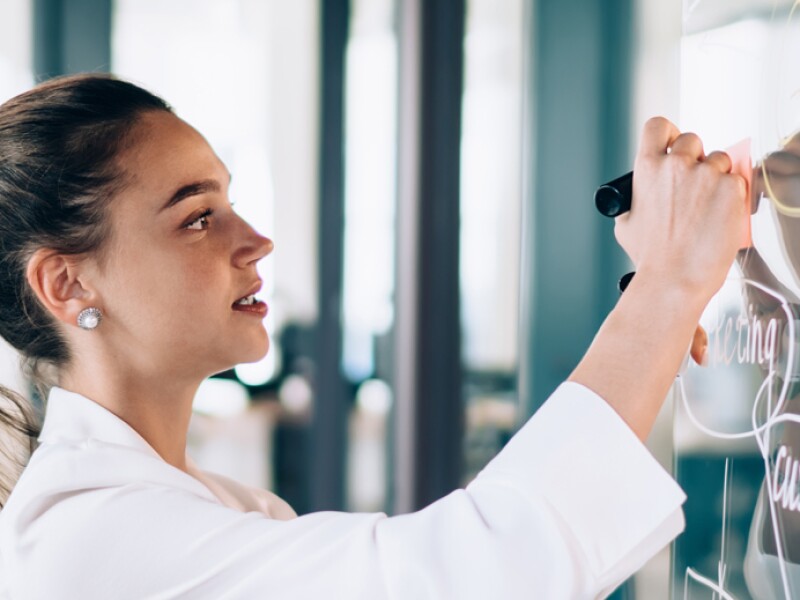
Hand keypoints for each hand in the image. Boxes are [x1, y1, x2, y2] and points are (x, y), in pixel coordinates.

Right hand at [614, 117, 748, 307]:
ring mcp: (706, 174)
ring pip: (719, 160)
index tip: (672, 147)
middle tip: (694, 186)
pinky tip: (719, 217)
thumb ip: (636, 198)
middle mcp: (676, 165)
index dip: (668, 134)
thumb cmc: (651, 257)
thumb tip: (642, 194)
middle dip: (696, 159)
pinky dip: (732, 197)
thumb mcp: (626, 223)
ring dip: (717, 178)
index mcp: (646, 168)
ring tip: (707, 209)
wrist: (674, 278)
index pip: (658, 126)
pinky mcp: (731, 188)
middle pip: (692, 140)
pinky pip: (737, 181)